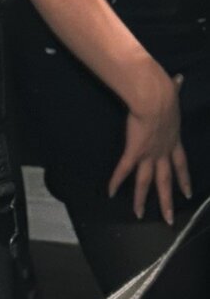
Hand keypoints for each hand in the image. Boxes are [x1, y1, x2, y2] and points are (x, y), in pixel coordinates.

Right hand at [109, 72, 191, 224]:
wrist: (155, 99)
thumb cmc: (165, 94)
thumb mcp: (174, 94)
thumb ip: (175, 89)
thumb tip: (180, 78)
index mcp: (174, 140)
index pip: (181, 164)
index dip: (184, 179)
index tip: (188, 193)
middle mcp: (163, 152)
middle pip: (165, 181)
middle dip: (167, 200)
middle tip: (168, 219)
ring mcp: (149, 154)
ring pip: (145, 182)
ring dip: (142, 199)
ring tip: (139, 215)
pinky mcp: (134, 152)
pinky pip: (124, 170)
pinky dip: (116, 181)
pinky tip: (110, 193)